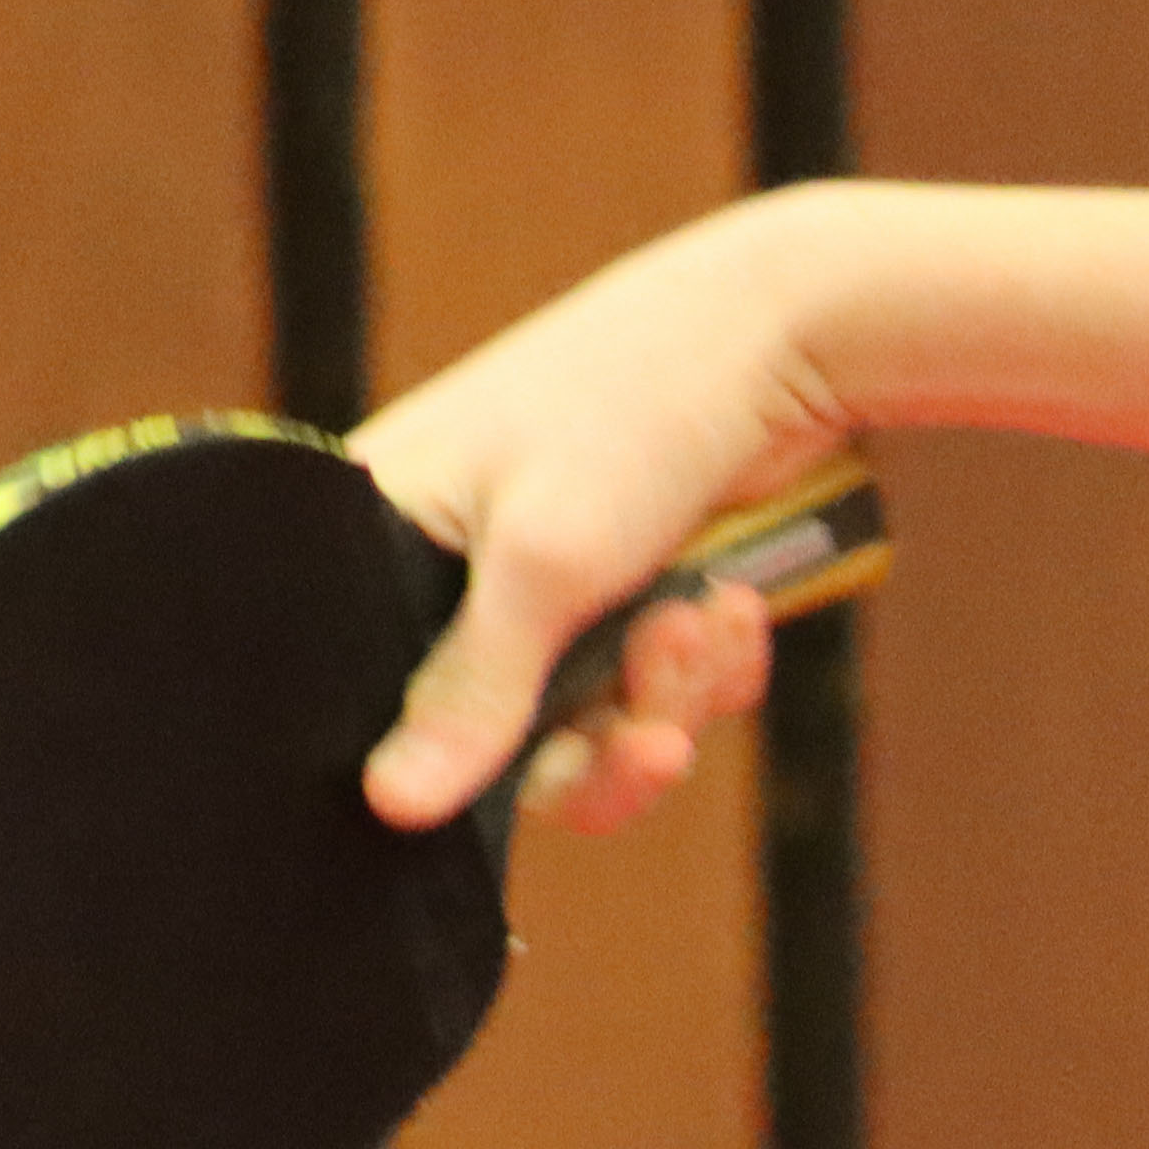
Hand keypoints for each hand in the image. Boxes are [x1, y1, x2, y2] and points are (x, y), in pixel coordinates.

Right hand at [350, 190, 853, 834]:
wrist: (780, 339)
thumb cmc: (629, 416)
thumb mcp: (543, 564)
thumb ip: (471, 693)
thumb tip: (389, 809)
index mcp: (375, 541)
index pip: (368, 703)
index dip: (460, 763)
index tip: (549, 762)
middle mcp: (446, 571)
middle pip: (501, 748)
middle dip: (603, 742)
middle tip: (659, 732)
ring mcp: (543, 586)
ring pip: (595, 728)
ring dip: (667, 697)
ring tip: (706, 621)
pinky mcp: (627, 594)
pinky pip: (658, 690)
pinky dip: (706, 667)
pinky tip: (734, 604)